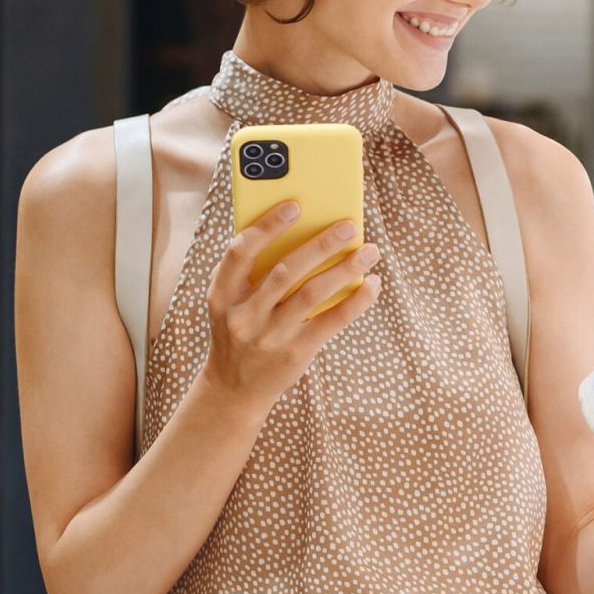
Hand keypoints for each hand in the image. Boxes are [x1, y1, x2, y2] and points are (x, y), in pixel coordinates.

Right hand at [201, 202, 381, 407]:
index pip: (239, 253)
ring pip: (312, 293)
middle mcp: (243, 315)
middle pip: (285, 271)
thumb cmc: (240, 330)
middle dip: (320, 244)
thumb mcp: (232, 302)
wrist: (234, 388)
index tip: (295, 205)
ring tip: (369, 251)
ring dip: (346, 268)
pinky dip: (356, 300)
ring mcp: (269, 336)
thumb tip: (305, 230)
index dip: (266, 227)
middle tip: (349, 225)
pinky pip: (332, 321)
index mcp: (222, 294)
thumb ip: (255, 271)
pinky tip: (372, 284)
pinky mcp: (296, 353)